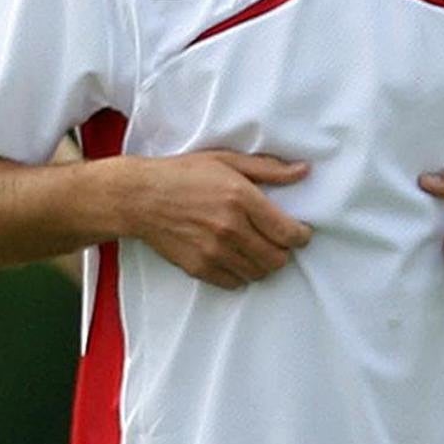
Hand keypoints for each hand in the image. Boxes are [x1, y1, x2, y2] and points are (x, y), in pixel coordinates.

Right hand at [117, 151, 310, 289]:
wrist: (140, 198)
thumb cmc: (183, 175)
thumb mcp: (226, 160)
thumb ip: (268, 169)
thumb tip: (304, 172)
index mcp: (241, 198)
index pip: (288, 232)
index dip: (302, 236)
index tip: (300, 233)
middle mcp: (230, 228)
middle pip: (277, 258)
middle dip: (283, 252)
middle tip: (276, 241)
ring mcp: (214, 251)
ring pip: (258, 273)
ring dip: (263, 264)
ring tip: (255, 249)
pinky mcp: (199, 268)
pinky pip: (235, 283)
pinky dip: (241, 274)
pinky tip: (235, 258)